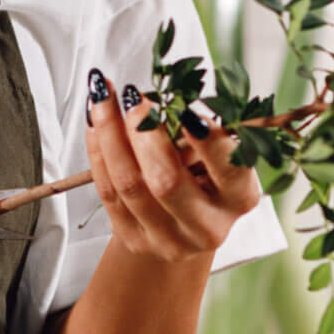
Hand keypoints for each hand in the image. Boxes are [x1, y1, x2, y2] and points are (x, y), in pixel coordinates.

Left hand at [82, 68, 261, 265]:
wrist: (181, 231)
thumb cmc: (202, 179)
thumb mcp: (214, 157)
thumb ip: (197, 134)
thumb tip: (163, 104)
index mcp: (237, 199)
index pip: (228, 169)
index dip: (207, 141)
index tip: (184, 110)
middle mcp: (207, 226)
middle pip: (166, 180)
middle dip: (143, 131)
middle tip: (132, 95)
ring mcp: (168, 238)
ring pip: (128, 183)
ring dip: (110, 132)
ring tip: (102, 97)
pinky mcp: (134, 239)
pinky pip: (108, 191)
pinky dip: (98, 150)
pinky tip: (95, 121)